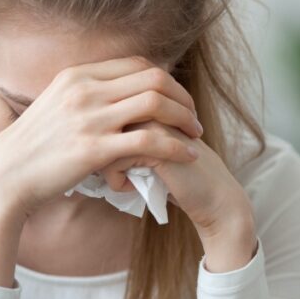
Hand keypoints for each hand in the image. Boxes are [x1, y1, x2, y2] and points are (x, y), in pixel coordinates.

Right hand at [0, 56, 203, 222]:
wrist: (5, 177)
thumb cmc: (33, 148)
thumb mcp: (56, 105)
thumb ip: (86, 94)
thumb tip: (115, 92)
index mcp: (77, 75)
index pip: (137, 64)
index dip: (167, 79)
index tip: (179, 99)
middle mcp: (85, 90)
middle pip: (153, 78)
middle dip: (182, 97)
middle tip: (194, 118)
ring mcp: (89, 118)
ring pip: (155, 104)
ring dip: (184, 118)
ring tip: (196, 135)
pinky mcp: (94, 149)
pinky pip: (149, 141)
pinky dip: (176, 147)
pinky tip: (188, 156)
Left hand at [99, 120, 257, 271]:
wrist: (213, 197)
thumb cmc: (176, 177)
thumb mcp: (148, 149)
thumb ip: (125, 134)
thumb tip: (86, 139)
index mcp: (146, 101)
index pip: (102, 115)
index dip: (102, 143)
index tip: (113, 162)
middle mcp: (149, 105)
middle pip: (100, 128)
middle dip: (100, 156)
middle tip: (114, 173)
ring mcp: (154, 122)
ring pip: (103, 142)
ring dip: (107, 168)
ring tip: (124, 181)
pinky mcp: (155, 145)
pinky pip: (113, 161)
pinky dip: (116, 181)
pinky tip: (130, 189)